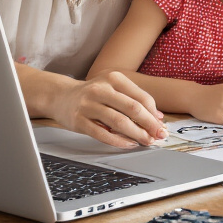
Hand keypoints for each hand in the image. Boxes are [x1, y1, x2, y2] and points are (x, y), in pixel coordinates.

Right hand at [52, 71, 166, 148]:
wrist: (60, 96)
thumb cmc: (93, 95)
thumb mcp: (113, 89)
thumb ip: (135, 99)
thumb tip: (158, 117)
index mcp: (114, 78)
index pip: (141, 97)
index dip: (154, 113)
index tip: (161, 125)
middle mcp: (101, 89)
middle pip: (133, 108)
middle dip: (149, 124)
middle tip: (159, 135)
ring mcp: (88, 105)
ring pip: (119, 122)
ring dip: (137, 134)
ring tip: (146, 141)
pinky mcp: (79, 120)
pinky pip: (103, 134)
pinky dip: (119, 141)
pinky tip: (129, 144)